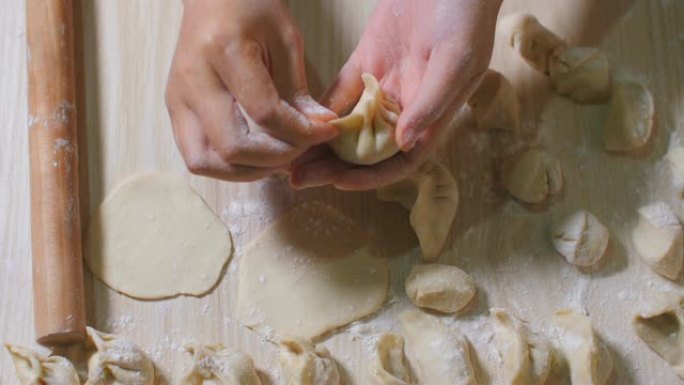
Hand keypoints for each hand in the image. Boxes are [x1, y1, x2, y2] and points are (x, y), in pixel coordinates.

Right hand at [166, 0, 336, 181]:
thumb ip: (299, 90)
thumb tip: (318, 130)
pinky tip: (256, 154)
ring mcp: (178, 99)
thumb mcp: (286, 39)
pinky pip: (198, 156)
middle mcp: (192, 81)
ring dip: (248, 170)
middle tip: (301, 148)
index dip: (301, 132)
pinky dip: (229, 166)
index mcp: (223, 52)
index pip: (264, 114)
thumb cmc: (250, 7)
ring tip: (278, 155)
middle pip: (231, 148)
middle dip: (275, 158)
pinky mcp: (175, 111)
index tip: (326, 132)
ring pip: (206, 163)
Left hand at [290, 0, 501, 189]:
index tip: (339, 182)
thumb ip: (432, 102)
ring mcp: (384, 86)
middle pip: (367, 150)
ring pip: (349, 126)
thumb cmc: (466, 17)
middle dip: (334, 167)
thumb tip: (405, 144)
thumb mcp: (457, 60)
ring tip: (291, 155)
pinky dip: (321, 108)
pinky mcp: (367, 61)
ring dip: (321, 143)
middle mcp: (405, 108)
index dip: (371, 177)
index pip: (400, 160)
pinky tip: (298, 119)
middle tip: (300, 177)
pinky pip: (341, 92)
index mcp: (431, 115)